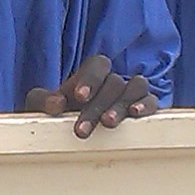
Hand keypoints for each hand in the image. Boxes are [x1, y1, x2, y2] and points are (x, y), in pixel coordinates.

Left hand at [26, 55, 156, 137]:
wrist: (74, 130)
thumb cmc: (59, 114)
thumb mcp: (42, 105)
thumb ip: (43, 100)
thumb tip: (56, 104)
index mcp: (91, 74)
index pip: (97, 65)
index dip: (90, 78)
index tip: (78, 97)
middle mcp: (113, 81)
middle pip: (113, 83)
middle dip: (96, 106)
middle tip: (81, 130)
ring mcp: (130, 93)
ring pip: (135, 87)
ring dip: (121, 104)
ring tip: (108, 123)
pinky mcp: (145, 107)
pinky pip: (152, 100)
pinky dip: (146, 104)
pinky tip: (135, 114)